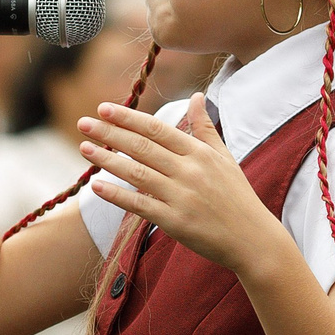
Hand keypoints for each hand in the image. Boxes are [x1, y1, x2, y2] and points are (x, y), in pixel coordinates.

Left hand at [76, 94, 283, 275]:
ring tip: (84, 148)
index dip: (129, 118)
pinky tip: (96, 186)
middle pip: (142, 147)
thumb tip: (198, 95)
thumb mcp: (224, 157)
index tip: (104, 108)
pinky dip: (116, 195)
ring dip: (107, 160)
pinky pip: (139, 205)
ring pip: (136, 173)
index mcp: (200, 153)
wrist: (251, 239)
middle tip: (83, 123)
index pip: (157, 129)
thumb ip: (205, 127)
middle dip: (109, 133)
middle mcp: (189, 171)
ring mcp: (180, 196)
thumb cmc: (237, 196)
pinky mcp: (174, 221)